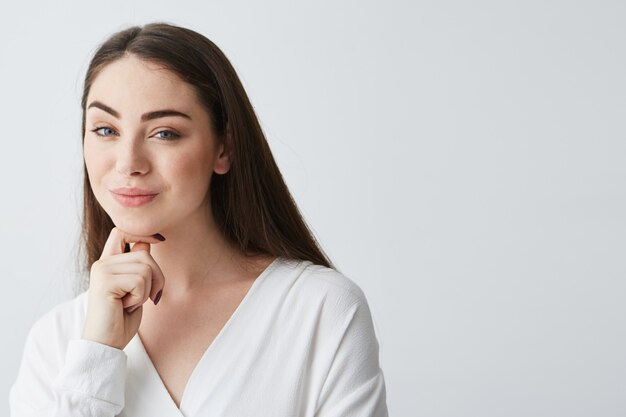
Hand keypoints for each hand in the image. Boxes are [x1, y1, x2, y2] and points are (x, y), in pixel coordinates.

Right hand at [81, 227, 165, 349]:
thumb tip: (147, 242)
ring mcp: (102, 271)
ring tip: (130, 303)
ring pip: (145, 268)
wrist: (105, 345)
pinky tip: (125, 307)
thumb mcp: (135, 288)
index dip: (143, 233)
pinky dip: (140, 297)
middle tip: (147, 297)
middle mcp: (102, 264)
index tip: (159, 240)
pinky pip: (140, 281)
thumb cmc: (121, 320)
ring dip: (147, 290)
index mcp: (107, 263)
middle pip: (145, 254)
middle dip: (156, 277)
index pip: (122, 232)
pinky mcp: (105, 282)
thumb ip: (138, 266)